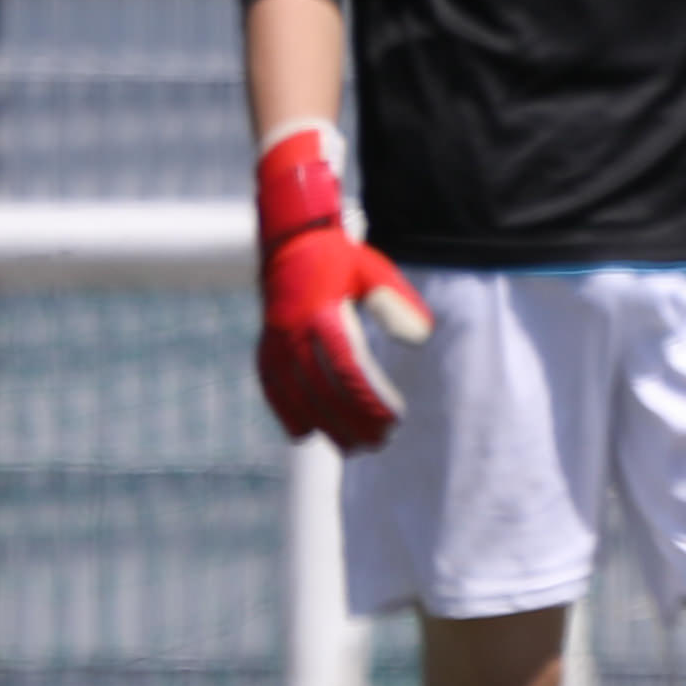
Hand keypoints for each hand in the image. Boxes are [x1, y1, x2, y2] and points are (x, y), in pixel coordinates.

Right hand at [251, 126, 431, 449]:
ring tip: (350, 447)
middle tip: (379, 443)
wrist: (290, 238)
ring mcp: (276, 341)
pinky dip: (286, 413)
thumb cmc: (340, 258)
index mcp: (324, 315)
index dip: (370, 401)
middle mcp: (295, 332)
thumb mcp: (374, 272)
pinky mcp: (266, 346)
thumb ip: (397, 305)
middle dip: (352, 423)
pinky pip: (272, 388)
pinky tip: (303, 434)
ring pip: (298, 396)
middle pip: (324, 391)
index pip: (349, 371)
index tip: (393, 420)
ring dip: (324, 426)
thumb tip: (419, 339)